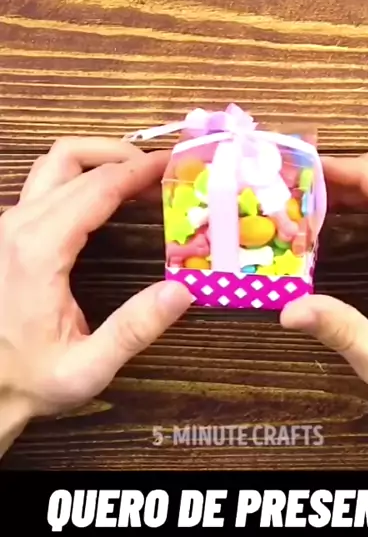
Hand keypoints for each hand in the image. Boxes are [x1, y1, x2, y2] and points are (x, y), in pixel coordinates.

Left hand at [0, 137, 192, 456]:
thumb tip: (181, 291)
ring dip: (98, 160)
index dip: (138, 170)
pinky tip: (108, 197)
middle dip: (123, 158)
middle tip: (163, 173)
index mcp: (39, 252)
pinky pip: (45, 184)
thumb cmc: (31, 378)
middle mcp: (18, 227)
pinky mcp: (8, 233)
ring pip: (54, 164)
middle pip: (73, 161)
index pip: (97, 187)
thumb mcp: (87, 367)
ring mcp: (8, 226)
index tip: (172, 164)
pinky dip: (82, 176)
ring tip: (137, 177)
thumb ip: (134, 330)